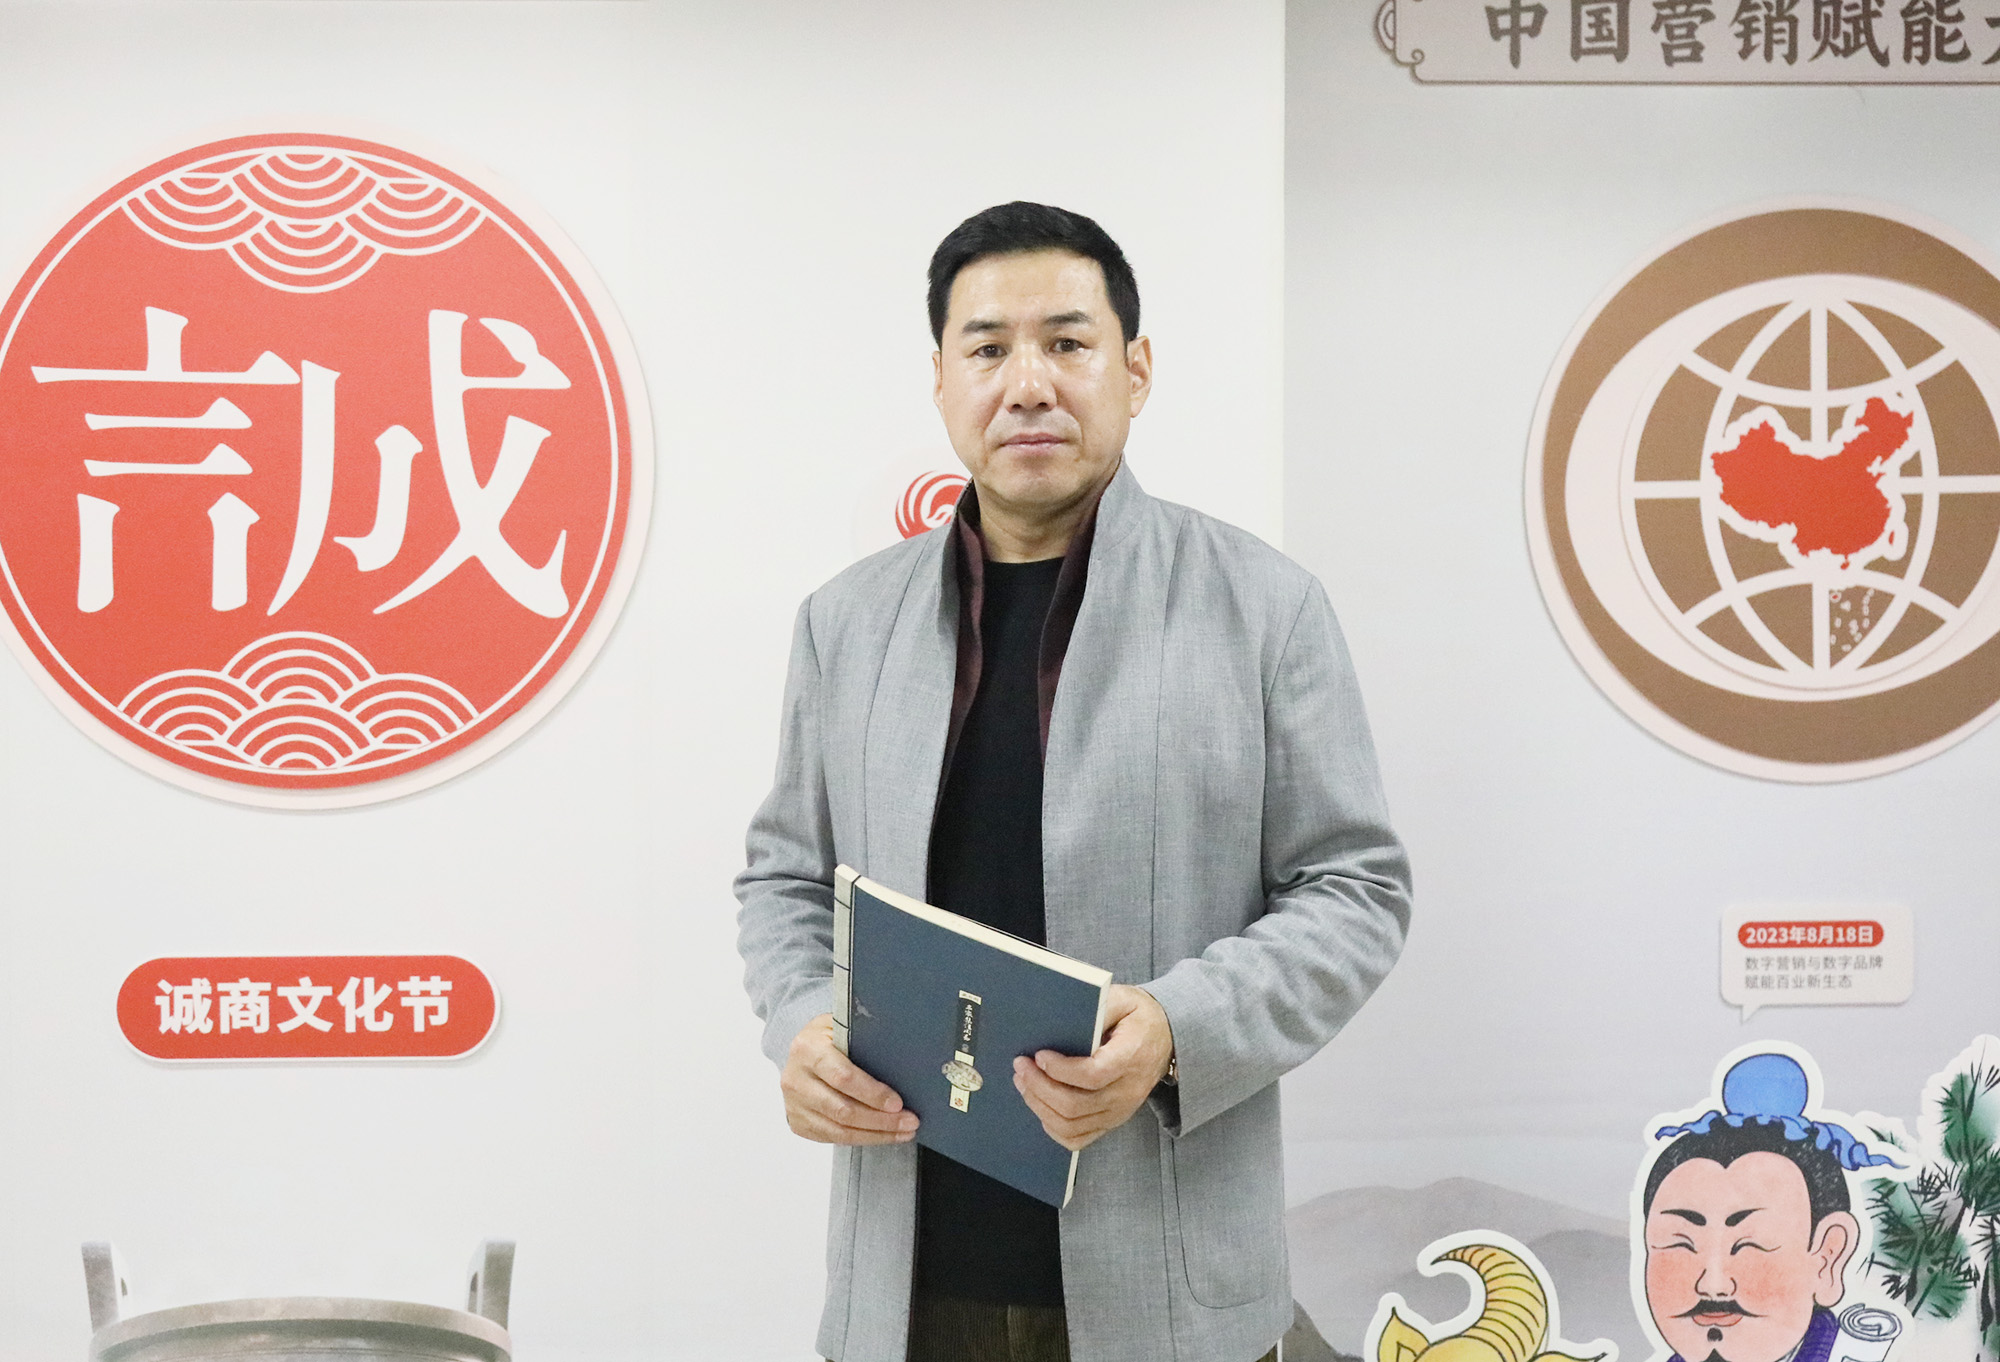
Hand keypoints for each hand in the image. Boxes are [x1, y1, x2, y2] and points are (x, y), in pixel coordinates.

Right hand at [780, 1014, 918, 1144]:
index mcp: (808, 1049)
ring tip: (903, 1132)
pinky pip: (833, 1138)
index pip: (843, 1077)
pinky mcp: (797, 1122)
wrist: (799, 1053)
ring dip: (875, 1134)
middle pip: (842, 1110)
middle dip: (881, 1120)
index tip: (897, 1103)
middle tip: (910, 1121)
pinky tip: (882, 1135)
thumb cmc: (828, 1038)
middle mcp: (796, 1079)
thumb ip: (862, 1039)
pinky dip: (861, 1139)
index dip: (872, 1093)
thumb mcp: (841, 1026)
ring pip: (839, 1130)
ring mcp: (794, 1104)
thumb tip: (901, 1058)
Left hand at [1013, 985, 1174, 1151]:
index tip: (1039, 1055)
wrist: (1165, 1038)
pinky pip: (1078, 1138)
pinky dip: (1053, 1127)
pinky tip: (1040, 1106)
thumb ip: (1098, 1006)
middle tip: (1021, 1067)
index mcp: (1131, 1058)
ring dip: (1040, 1106)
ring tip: (1024, 1083)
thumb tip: (1064, 1017)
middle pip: (1076, 1105)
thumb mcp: (1123, 998)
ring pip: (1072, 1125)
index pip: (1093, 1075)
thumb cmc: (1138, 1017)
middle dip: (1040, 1087)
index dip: (1061, 1070)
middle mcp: (1127, 1091)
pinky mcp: (1112, 1121)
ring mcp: (1120, 1111)